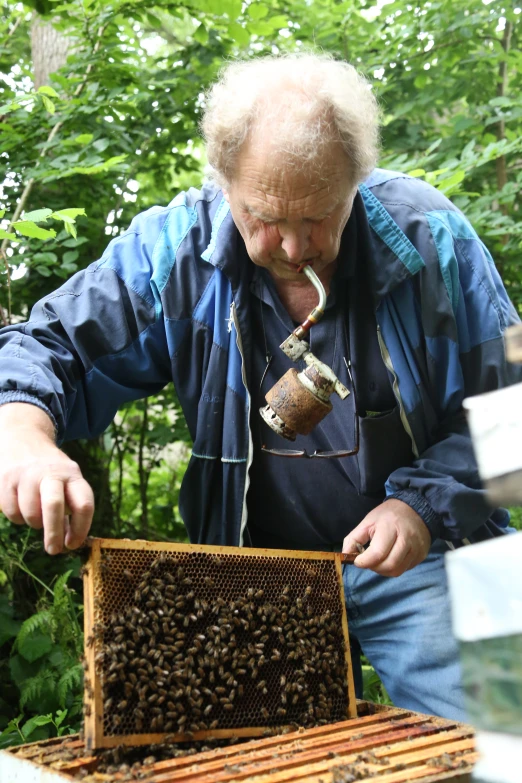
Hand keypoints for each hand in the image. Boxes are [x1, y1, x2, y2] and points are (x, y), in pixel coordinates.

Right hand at [0, 404, 93, 554]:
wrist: (23, 436)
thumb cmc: (50, 471)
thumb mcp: (67, 480)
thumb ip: (70, 507)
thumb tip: (70, 541)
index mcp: (72, 474)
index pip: (84, 504)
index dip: (81, 529)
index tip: (73, 545)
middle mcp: (51, 472)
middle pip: (55, 506)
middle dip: (54, 532)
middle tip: (53, 550)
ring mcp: (27, 474)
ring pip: (30, 513)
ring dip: (33, 523)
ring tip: (35, 515)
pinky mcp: (6, 478)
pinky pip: (11, 511)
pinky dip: (16, 516)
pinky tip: (19, 505)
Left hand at [342, 499, 430, 576]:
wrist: (415, 510)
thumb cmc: (387, 516)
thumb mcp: (368, 522)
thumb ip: (353, 539)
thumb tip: (345, 556)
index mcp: (390, 527)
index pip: (378, 553)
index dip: (364, 561)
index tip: (358, 561)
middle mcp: (407, 538)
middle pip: (389, 565)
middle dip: (374, 568)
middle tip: (368, 562)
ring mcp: (417, 548)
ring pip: (397, 571)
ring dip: (383, 570)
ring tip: (378, 561)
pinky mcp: (422, 555)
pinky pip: (405, 569)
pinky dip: (394, 568)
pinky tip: (390, 558)